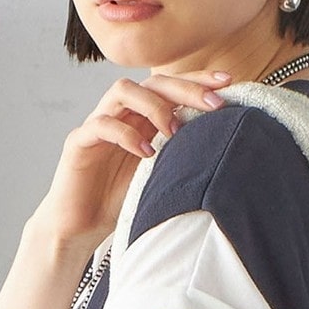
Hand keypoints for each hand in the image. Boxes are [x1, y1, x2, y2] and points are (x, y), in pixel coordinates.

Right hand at [27, 70, 231, 249]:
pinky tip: (146, 153)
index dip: (198, 81)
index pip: (170, 88)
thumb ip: (181, 157)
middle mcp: (121, 115)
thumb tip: (224, 148)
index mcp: (141, 120)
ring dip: (154, 106)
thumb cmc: (120, 202)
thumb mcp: (160, 177)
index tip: (228, 82)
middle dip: (186, 87)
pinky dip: (126, 134)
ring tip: (174, 131)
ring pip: (123, 91)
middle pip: (152, 82)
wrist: (81, 227)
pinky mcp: (79, 142)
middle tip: (214, 103)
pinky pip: (101, 125)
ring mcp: (98, 125)